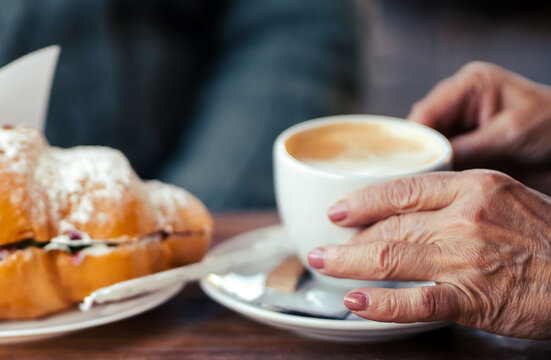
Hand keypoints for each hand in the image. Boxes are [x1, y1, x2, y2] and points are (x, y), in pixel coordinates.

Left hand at [307, 170, 550, 338]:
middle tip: (322, 245)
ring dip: (350, 263)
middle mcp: (466, 217)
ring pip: (393, 257)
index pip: (403, 189)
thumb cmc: (549, 237)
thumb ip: (459, 198)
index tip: (338, 210)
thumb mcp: (506, 197)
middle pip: (390, 226)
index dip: (363, 200)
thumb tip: (408, 210)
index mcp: (474, 187)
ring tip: (323, 264)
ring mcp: (467, 258)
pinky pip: (417, 302)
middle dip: (349, 238)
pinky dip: (382, 304)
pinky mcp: (474, 298)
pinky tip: (356, 302)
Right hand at [408, 62, 550, 194]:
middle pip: (421, 128)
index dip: (412, 138)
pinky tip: (432, 183)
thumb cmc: (550, 128)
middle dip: (415, 152)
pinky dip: (436, 169)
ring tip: (418, 183)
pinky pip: (440, 157)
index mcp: (470, 85)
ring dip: (424, 162)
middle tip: (408, 178)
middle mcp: (459, 102)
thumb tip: (427, 165)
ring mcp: (462, 124)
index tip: (405, 165)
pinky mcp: (465, 144)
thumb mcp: (507, 135)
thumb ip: (465, 147)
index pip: (426, 111)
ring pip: (426, 144)